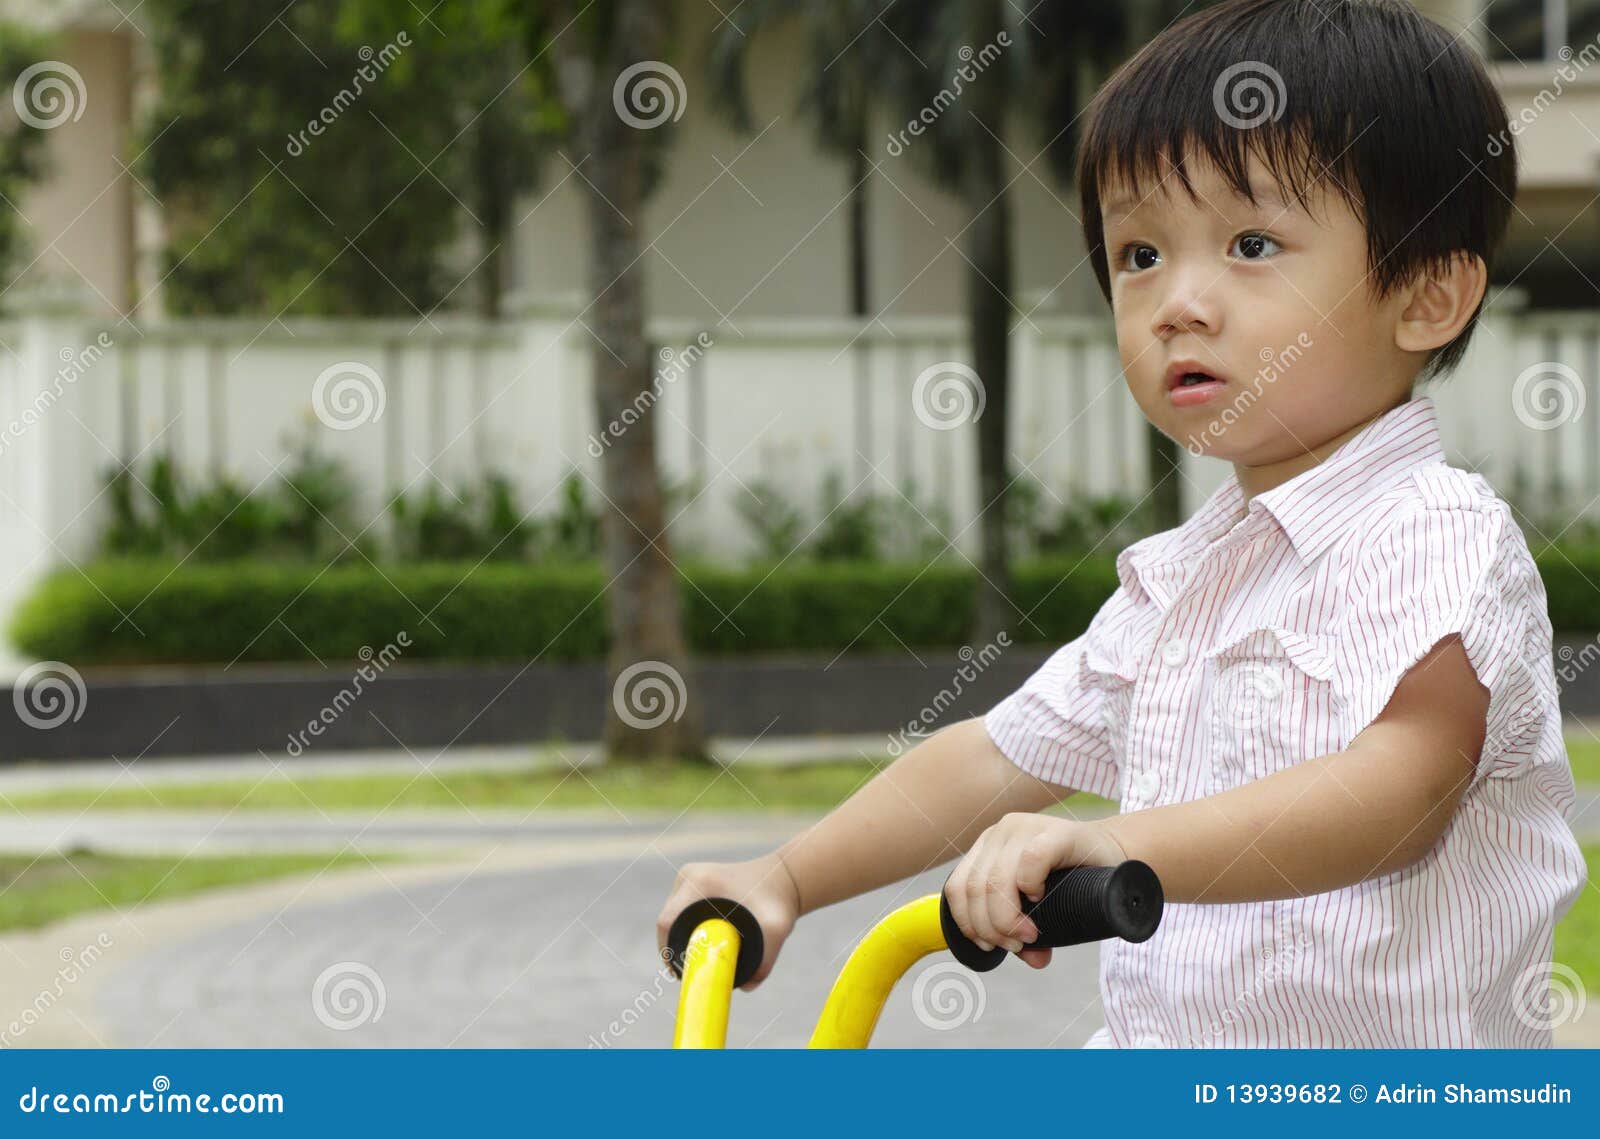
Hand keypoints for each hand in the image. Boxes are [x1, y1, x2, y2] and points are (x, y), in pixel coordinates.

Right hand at [656, 852, 800, 990]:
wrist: (785, 877)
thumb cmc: (780, 902)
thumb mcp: (777, 930)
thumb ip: (765, 961)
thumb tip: (746, 987)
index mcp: (701, 882)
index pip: (668, 921)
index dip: (667, 949)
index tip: (679, 972)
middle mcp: (690, 875)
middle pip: (668, 919)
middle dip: (674, 947)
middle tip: (690, 970)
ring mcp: (690, 875)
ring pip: (673, 915)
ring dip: (680, 936)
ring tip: (695, 958)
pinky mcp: (693, 880)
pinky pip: (680, 909)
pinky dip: (686, 926)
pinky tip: (699, 942)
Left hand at [944, 813, 1127, 969]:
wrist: (1116, 856)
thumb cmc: (1076, 884)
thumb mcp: (1044, 911)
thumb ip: (1029, 934)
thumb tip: (1034, 960)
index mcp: (988, 848)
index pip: (958, 888)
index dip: (968, 924)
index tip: (991, 946)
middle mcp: (1000, 833)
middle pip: (975, 888)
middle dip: (991, 927)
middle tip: (1018, 944)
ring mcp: (1026, 827)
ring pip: (995, 879)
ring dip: (1007, 918)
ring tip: (1029, 935)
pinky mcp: (1056, 831)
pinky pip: (1030, 861)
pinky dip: (1030, 886)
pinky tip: (1040, 898)